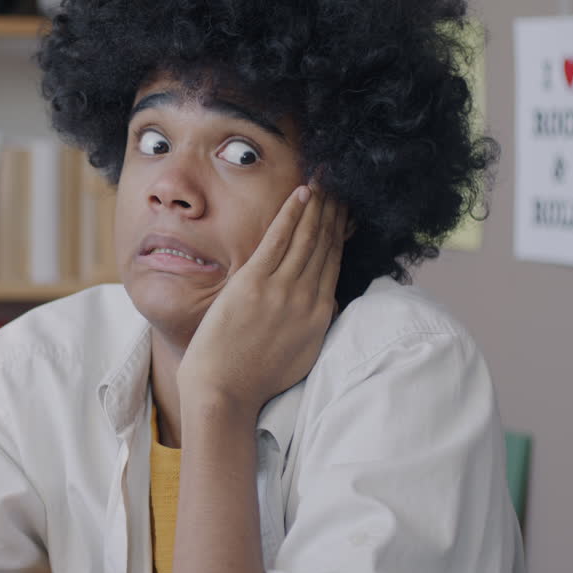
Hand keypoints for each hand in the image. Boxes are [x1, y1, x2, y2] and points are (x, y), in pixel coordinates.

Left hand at [177, 183, 348, 412]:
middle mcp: (306, 298)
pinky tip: (301, 195)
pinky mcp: (254, 283)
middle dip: (334, 212)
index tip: (347, 211)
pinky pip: (278, 239)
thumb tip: (326, 303)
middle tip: (341, 184)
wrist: (225, 390)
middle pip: (325, 244)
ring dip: (317, 206)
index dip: (341, 233)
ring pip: (306, 237)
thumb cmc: (255, 378)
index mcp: (319, 314)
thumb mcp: (301, 354)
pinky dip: (292, 215)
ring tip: (325, 181)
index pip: (334, 262)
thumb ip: (316, 324)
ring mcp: (281, 289)